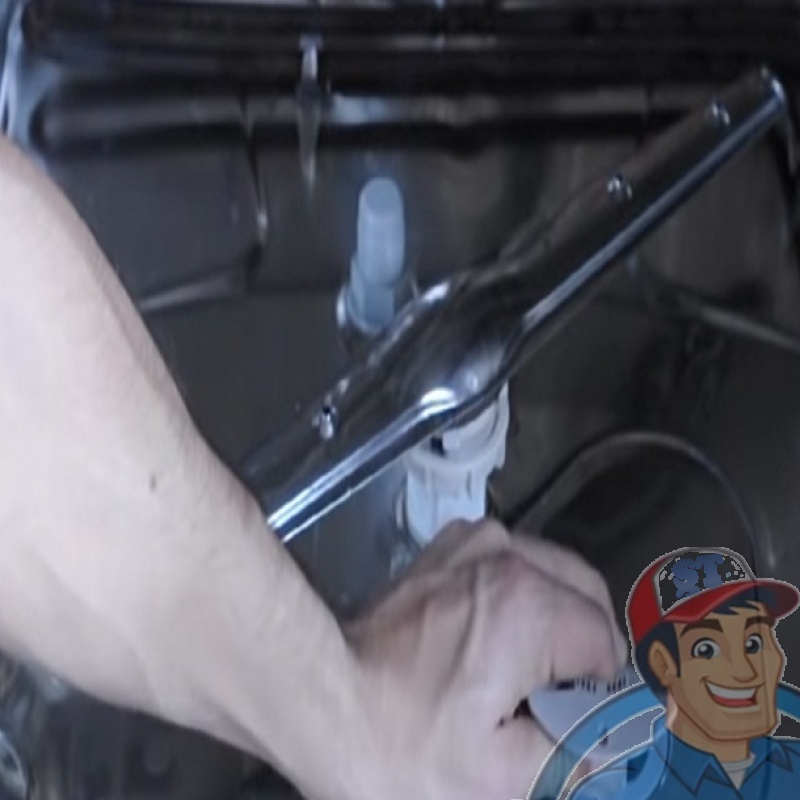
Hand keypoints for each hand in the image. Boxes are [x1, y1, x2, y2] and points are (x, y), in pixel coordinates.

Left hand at [344, 519, 626, 799]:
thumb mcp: (501, 777)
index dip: (598, 689)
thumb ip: (574, 753)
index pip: (606, 643)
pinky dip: (519, 590)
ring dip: (556, 615)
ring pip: (553, 572)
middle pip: (588, 596)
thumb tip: (609, 737)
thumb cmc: (406, 742)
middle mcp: (509, 554)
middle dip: (585, 647)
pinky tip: (493, 631)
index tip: (571, 719)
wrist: (323, 696)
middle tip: (554, 698)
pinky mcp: (448, 544)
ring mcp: (475, 540)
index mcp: (531, 606)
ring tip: (523, 667)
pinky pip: (512, 559)